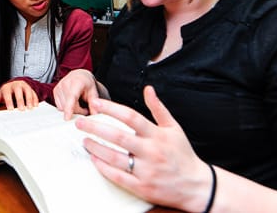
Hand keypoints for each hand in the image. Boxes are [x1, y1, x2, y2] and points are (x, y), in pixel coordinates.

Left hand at [0, 80, 37, 109]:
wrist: (15, 84)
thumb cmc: (8, 91)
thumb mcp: (1, 94)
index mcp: (8, 87)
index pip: (8, 94)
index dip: (9, 102)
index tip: (10, 109)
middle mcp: (17, 85)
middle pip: (19, 92)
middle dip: (20, 101)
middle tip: (22, 110)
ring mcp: (24, 86)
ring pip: (28, 92)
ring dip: (29, 100)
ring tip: (30, 108)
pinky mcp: (31, 88)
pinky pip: (34, 93)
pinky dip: (35, 99)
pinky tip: (36, 106)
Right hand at [53, 69, 99, 119]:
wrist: (79, 75)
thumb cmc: (86, 83)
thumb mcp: (93, 91)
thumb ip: (94, 103)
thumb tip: (95, 114)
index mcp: (76, 82)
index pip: (71, 97)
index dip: (69, 108)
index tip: (67, 118)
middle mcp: (65, 83)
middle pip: (68, 105)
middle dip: (77, 111)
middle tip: (85, 109)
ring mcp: (59, 87)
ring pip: (62, 107)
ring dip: (71, 110)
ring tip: (79, 106)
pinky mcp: (55, 91)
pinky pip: (59, 106)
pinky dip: (66, 108)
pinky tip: (72, 104)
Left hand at [76, 86, 212, 211]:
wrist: (196, 186)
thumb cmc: (183, 155)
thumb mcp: (174, 128)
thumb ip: (159, 108)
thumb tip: (148, 89)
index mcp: (157, 135)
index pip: (131, 117)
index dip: (112, 108)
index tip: (96, 103)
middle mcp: (151, 152)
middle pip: (118, 136)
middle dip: (95, 128)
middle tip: (80, 123)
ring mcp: (146, 171)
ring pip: (114, 157)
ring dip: (96, 148)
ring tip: (84, 140)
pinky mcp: (142, 187)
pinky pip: (118, 177)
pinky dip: (104, 168)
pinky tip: (94, 160)